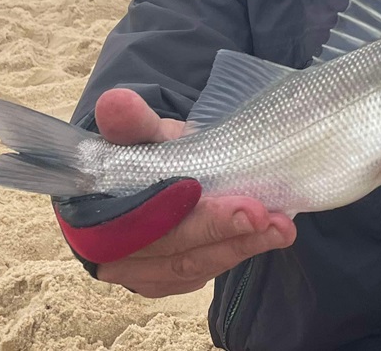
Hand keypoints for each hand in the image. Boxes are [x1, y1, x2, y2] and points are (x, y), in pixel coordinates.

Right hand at [70, 89, 295, 296]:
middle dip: (226, 234)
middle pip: (177, 251)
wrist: (151, 170)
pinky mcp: (167, 278)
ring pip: (195, 266)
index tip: (244, 207)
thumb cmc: (146, 152)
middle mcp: (115, 254)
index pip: (148, 226)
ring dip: (242, 247)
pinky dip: (236, 253)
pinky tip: (267, 237)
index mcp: (98, 216)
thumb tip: (115, 101)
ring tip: (282, 228)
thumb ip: (135, 122)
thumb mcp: (144, 133)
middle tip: (269, 216)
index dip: (196, 220)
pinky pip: (203, 272)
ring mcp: (143, 271)